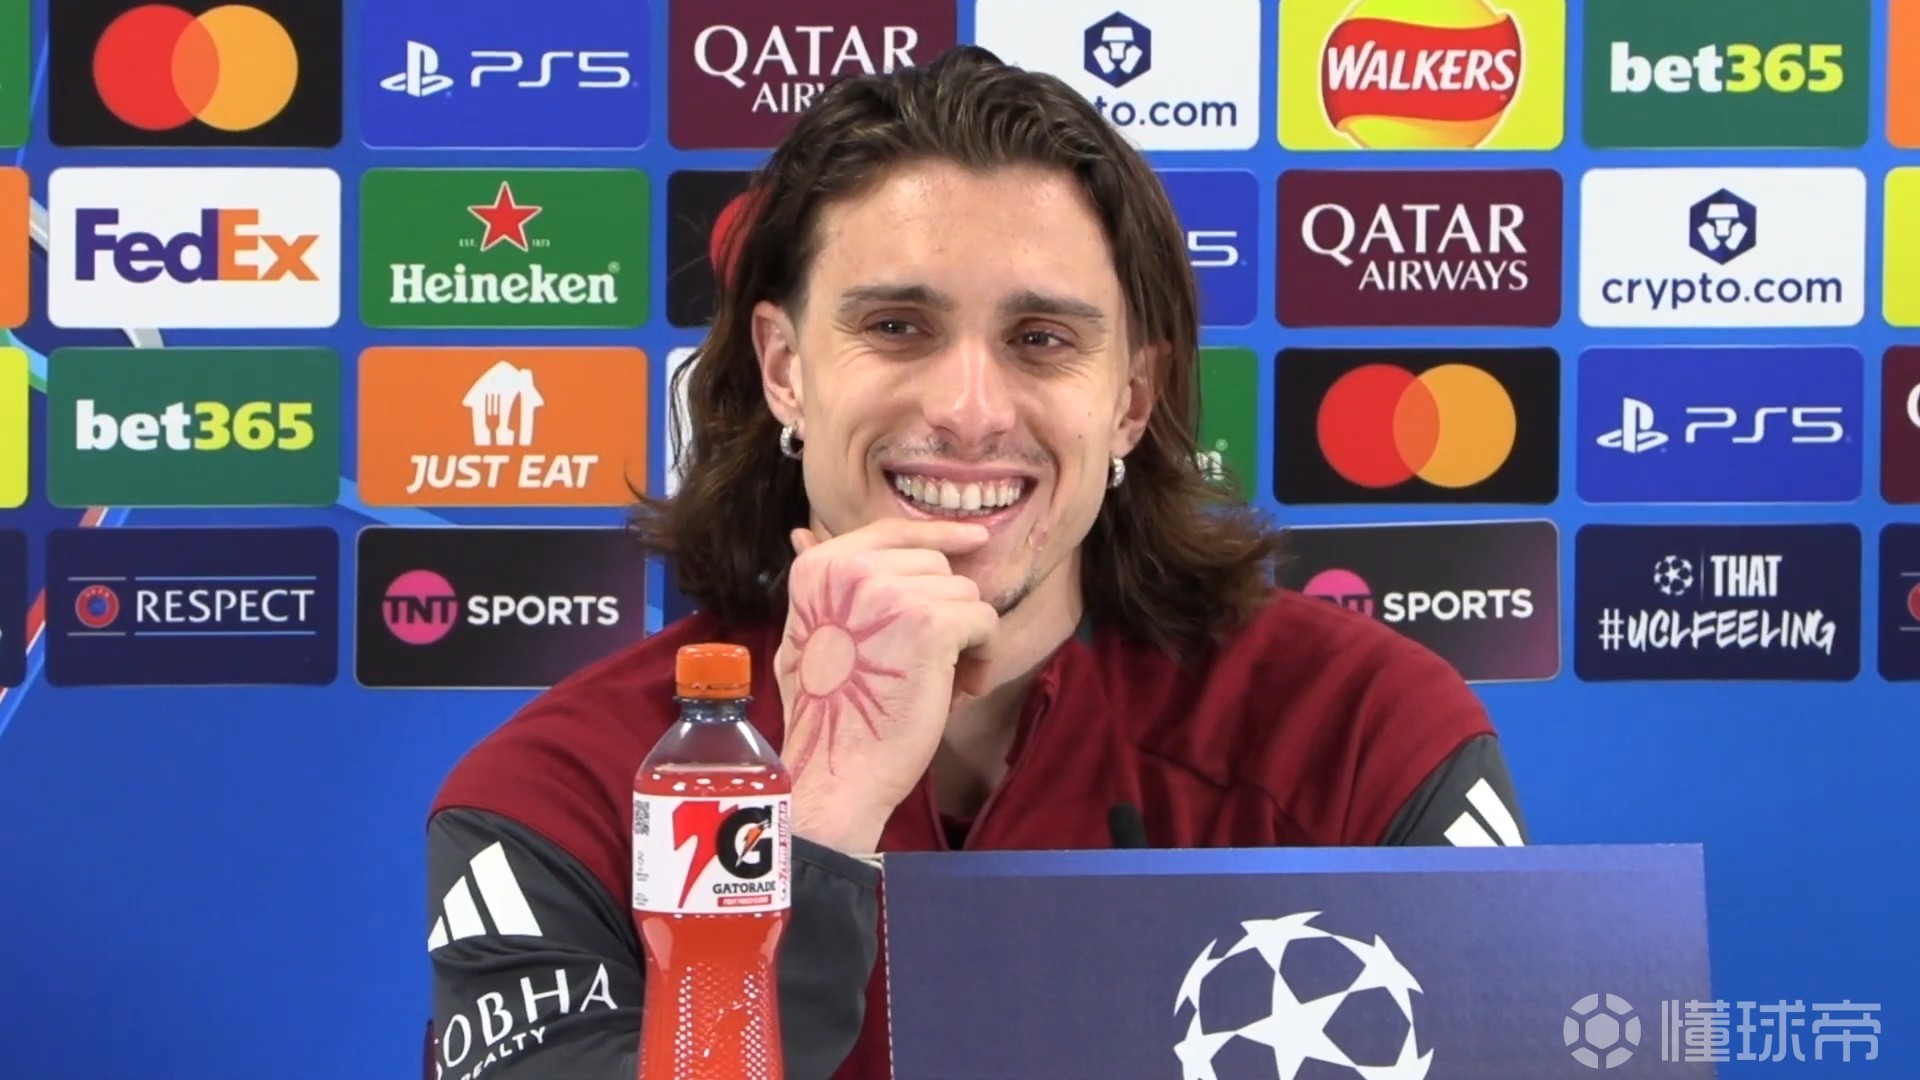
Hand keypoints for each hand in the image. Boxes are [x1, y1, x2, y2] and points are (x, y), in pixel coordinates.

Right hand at [774, 518, 999, 852]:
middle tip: (935, 662)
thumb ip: (821, 585)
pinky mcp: (931, 624)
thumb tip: (802, 531)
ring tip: (943, 683)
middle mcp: (851, 569)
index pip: (894, 530)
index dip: (940, 535)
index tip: (976, 540)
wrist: (837, 769)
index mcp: (821, 568)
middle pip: (937, 564)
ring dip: (967, 640)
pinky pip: (985, 622)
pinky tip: (959, 691)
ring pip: (966, 594)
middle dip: (947, 609)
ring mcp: (891, 594)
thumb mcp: (805, 633)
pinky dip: (983, 657)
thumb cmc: (826, 712)